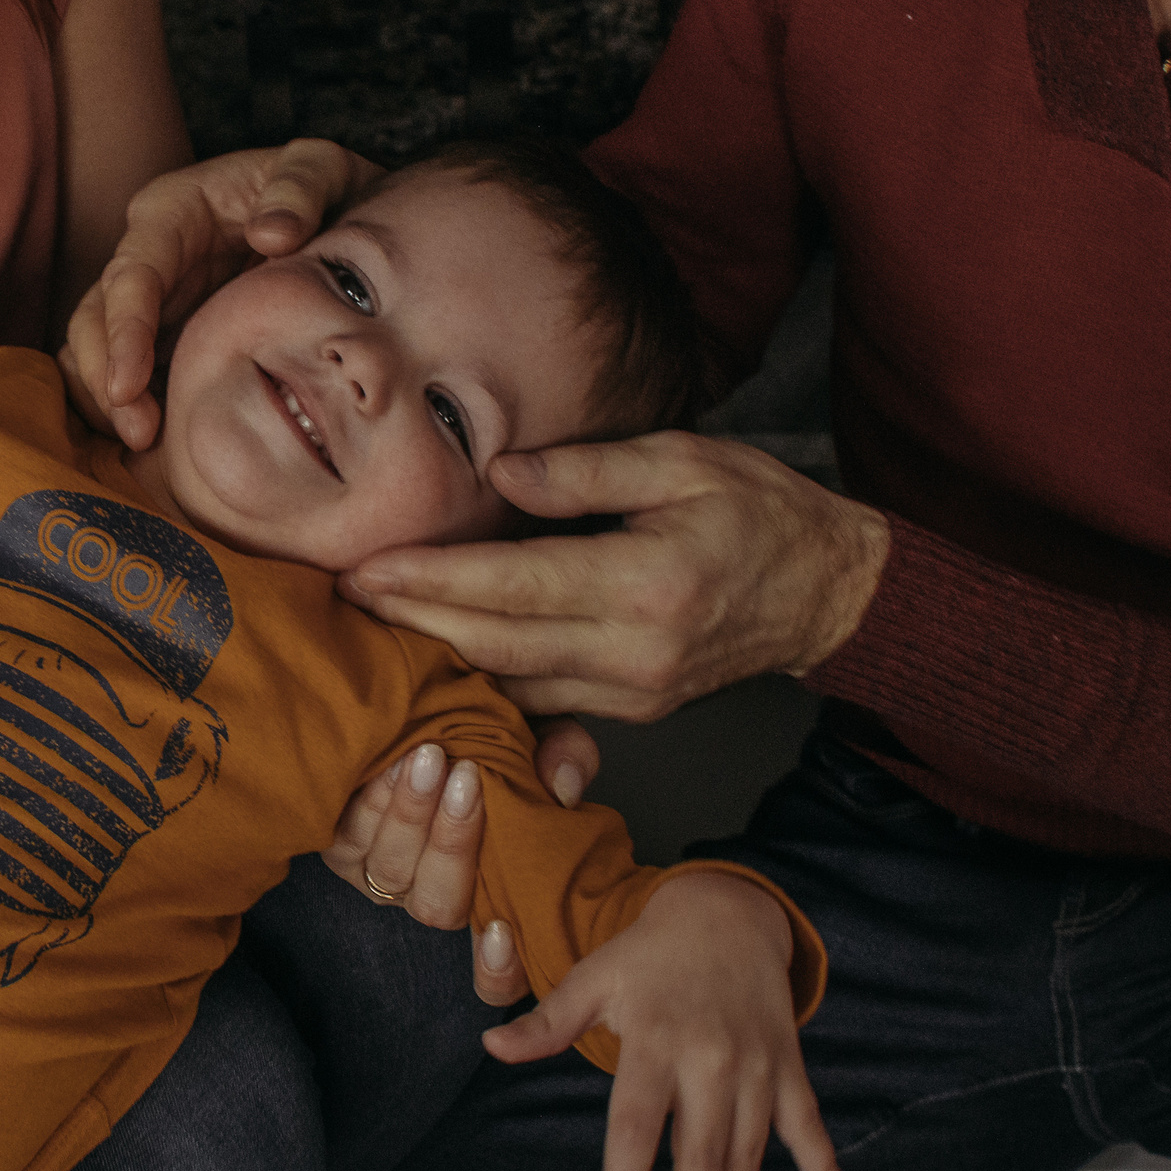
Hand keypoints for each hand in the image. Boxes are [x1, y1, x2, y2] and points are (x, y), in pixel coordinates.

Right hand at [58, 137, 380, 447]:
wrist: (343, 219)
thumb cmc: (325, 189)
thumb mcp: (321, 169)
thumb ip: (299, 188)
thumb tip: (271, 234)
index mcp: (173, 212)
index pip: (132, 272)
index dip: (124, 330)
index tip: (129, 382)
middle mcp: (149, 256)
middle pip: (95, 317)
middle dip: (105, 376)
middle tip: (139, 435)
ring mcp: (153, 300)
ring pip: (94, 349)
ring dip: (107, 399)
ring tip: (142, 446)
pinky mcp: (165, 337)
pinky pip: (121, 373)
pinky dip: (124, 408)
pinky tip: (154, 447)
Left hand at [320, 718, 599, 1003]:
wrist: (429, 709)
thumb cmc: (493, 735)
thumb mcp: (545, 735)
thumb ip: (569, 756)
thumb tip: (561, 786)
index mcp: (492, 896)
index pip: (498, 975)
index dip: (497, 969)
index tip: (499, 928)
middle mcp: (436, 898)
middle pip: (436, 907)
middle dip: (453, 843)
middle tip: (469, 775)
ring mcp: (386, 879)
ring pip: (390, 873)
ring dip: (411, 814)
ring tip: (430, 757)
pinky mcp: (342, 851)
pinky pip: (349, 840)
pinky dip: (373, 799)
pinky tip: (395, 759)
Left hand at [341, 432, 891, 720]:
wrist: (828, 593)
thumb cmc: (759, 510)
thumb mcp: (684, 461)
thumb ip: (588, 469)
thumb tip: (501, 470)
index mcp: (647, 583)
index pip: (515, 586)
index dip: (433, 579)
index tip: (366, 567)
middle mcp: (637, 651)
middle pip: (497, 646)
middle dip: (413, 623)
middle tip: (342, 596)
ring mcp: (636, 691)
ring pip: (512, 684)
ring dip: (440, 657)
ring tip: (374, 624)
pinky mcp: (635, 709)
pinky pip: (542, 701)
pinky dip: (486, 679)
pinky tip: (440, 651)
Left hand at [483, 871, 849, 1170]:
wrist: (726, 913)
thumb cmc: (648, 956)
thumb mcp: (594, 979)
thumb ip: (547, 1023)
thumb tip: (489, 1045)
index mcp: (655, 1037)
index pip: (637, 1121)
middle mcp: (709, 1055)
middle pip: (701, 1148)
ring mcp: (754, 1063)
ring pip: (748, 1149)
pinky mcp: (787, 1066)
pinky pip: (809, 1125)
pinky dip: (825, 1169)